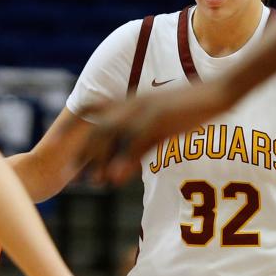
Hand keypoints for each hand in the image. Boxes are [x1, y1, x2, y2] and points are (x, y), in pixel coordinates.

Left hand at [80, 80, 233, 184]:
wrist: (219, 92)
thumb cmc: (191, 108)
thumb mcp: (162, 125)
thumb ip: (141, 143)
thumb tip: (124, 168)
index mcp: (131, 100)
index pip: (92, 107)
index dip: (73, 124)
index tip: (57, 143)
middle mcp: (132, 103)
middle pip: (98, 127)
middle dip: (82, 151)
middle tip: (71, 173)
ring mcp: (145, 111)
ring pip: (112, 135)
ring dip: (101, 160)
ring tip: (94, 183)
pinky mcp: (160, 121)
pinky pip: (136, 143)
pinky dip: (125, 161)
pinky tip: (117, 179)